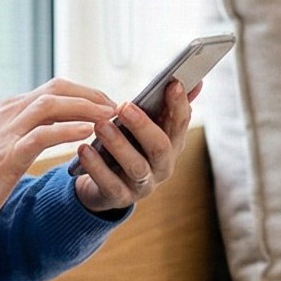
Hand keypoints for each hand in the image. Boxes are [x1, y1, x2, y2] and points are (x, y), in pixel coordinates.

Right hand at [0, 80, 120, 227]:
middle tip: (115, 108)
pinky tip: (87, 134)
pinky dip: (67, 130)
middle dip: (90, 95)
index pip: (53, 88)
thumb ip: (30, 129)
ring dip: (84, 108)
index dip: (84, 93)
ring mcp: (7, 130)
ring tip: (108, 117)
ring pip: (51, 105)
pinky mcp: (8, 154)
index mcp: (9, 108)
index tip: (106, 104)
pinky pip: (42, 134)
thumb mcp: (6, 142)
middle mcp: (8, 112)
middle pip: (56, 89)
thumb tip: (61, 126)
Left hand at [71, 78, 196, 215]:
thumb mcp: (145, 127)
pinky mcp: (120, 198)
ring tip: (100, 126)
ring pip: (136, 166)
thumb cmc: (128, 148)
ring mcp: (143, 185)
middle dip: (143, 126)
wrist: (103, 186)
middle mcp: (162, 167)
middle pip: (160, 147)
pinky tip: (84, 149)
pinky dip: (96, 167)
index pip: (180, 124)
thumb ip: (166, 107)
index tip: (172, 83)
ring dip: (118, 145)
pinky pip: (110, 184)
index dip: (179, 104)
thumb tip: (196, 82)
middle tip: (124, 106)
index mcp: (172, 145)